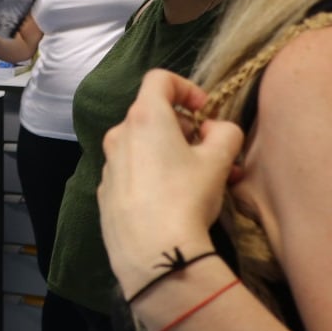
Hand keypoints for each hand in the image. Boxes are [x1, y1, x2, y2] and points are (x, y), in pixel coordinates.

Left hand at [98, 70, 245, 298]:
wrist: (153, 251)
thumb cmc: (186, 196)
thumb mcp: (218, 161)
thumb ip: (225, 133)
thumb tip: (215, 129)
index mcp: (144, 118)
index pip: (159, 79)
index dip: (186, 88)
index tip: (205, 111)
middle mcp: (119, 134)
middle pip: (152, 115)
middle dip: (186, 129)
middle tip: (213, 153)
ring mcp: (108, 164)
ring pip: (144, 146)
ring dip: (173, 154)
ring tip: (203, 181)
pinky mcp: (105, 192)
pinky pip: (133, 171)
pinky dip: (154, 174)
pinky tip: (175, 201)